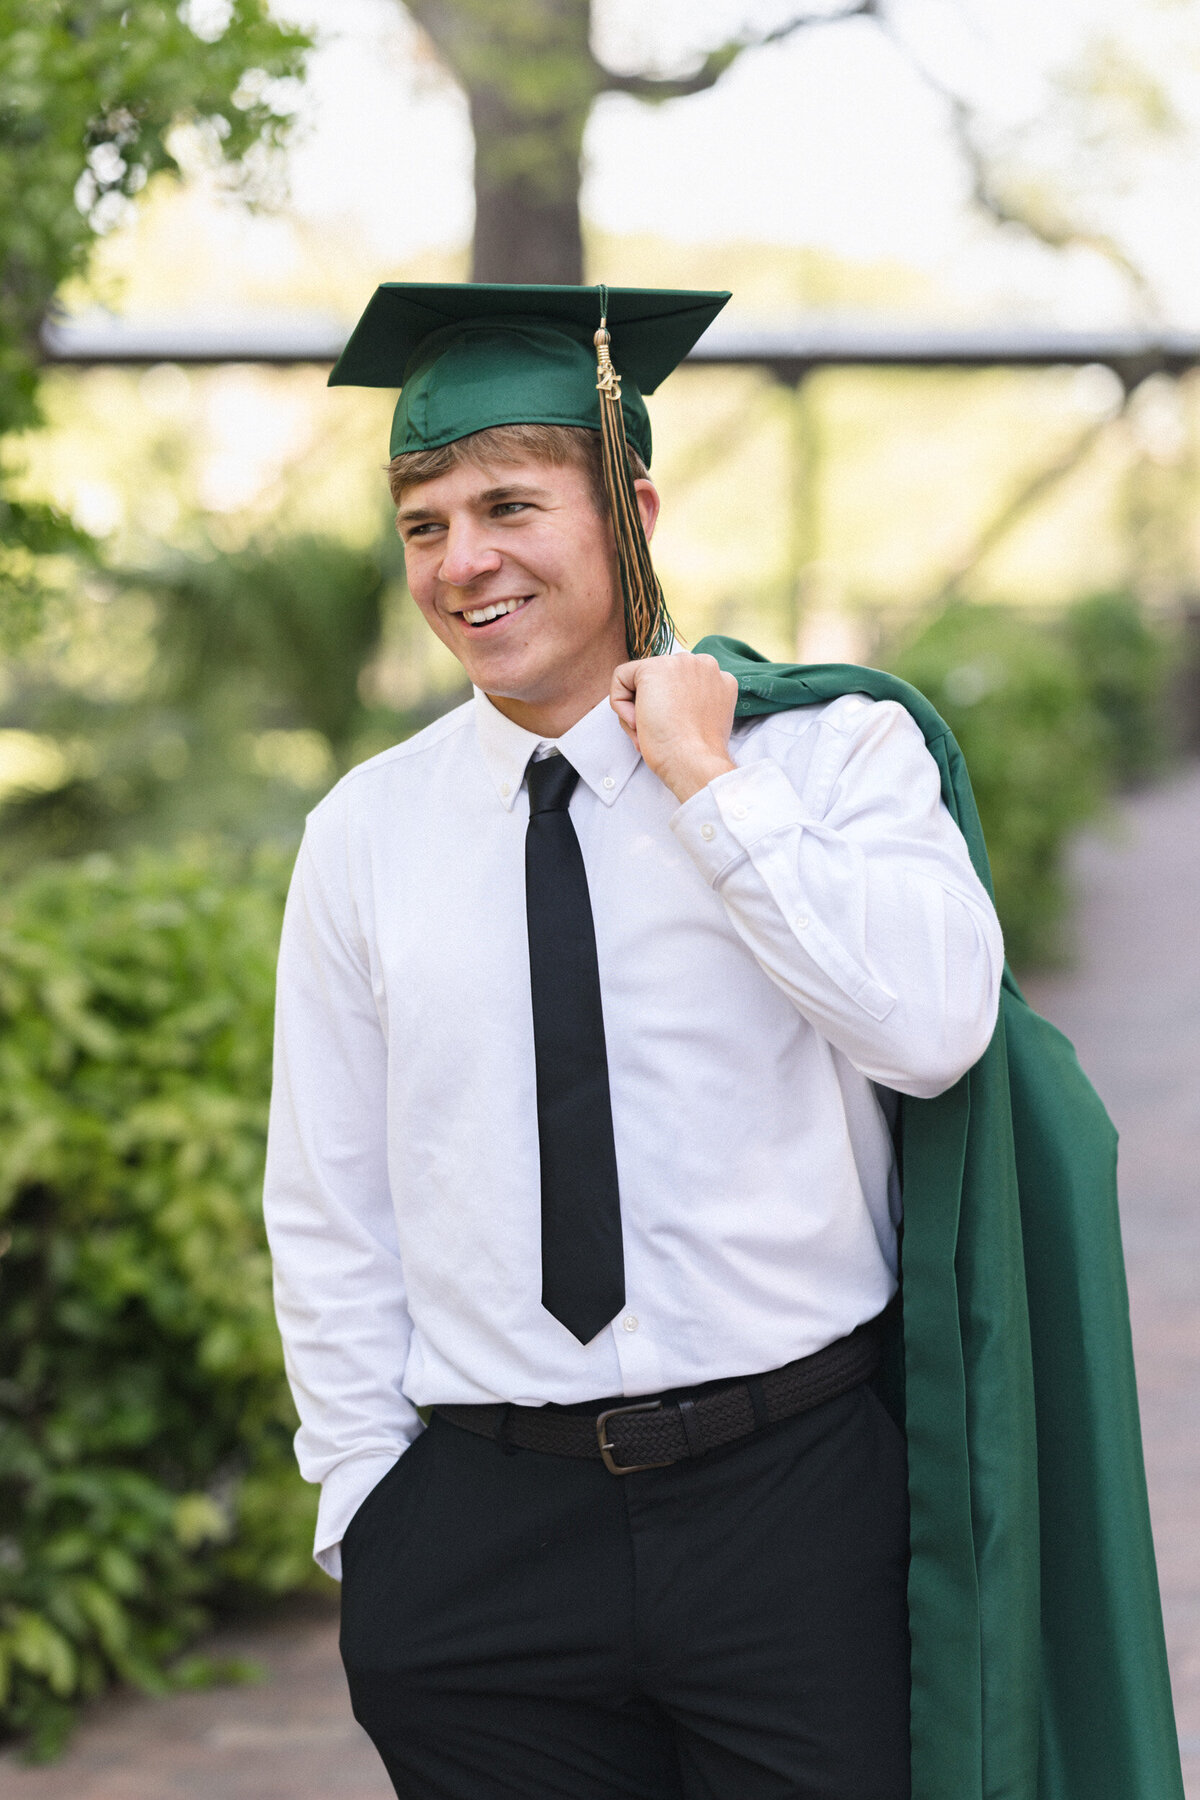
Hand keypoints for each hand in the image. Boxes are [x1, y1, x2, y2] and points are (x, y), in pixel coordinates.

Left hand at [610, 653, 738, 802]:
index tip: (674, 732)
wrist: (694, 761)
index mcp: (719, 678)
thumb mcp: (703, 721)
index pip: (680, 684)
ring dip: (637, 707)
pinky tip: (637, 722)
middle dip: (653, 706)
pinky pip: (620, 678)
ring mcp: (679, 662)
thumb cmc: (697, 754)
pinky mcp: (653, 668)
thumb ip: (691, 703)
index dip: (670, 710)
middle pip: (661, 680)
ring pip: (640, 679)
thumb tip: (662, 701)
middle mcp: (704, 663)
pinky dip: (619, 703)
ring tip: (648, 731)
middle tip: (657, 734)